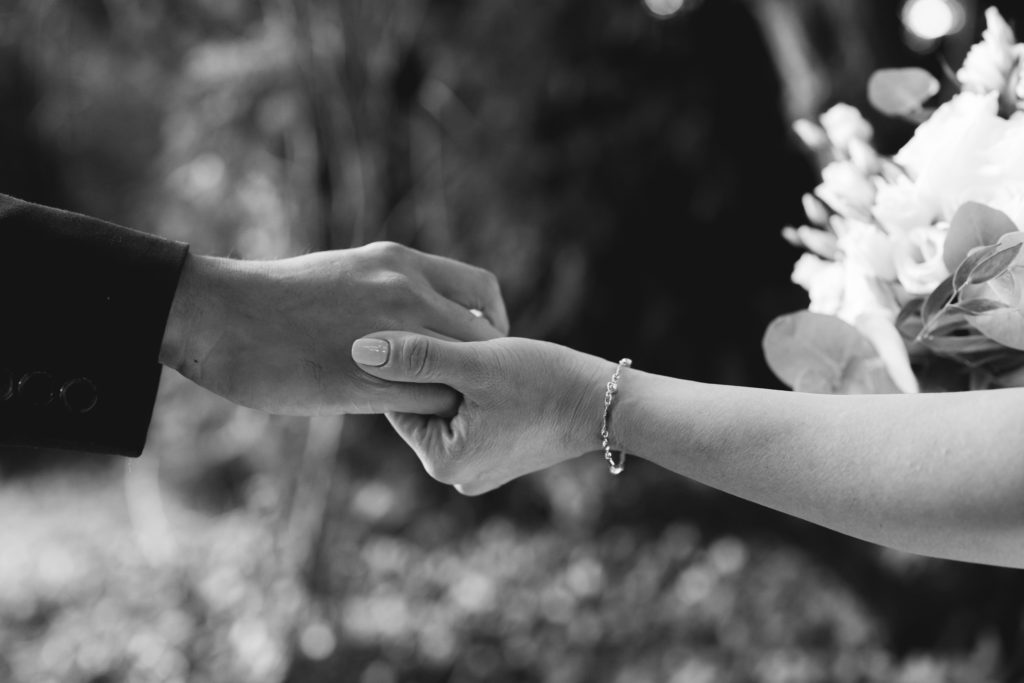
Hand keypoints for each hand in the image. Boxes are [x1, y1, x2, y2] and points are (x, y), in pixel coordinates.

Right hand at [160, 242, 507, 414]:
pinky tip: (417, 425)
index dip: (491, 323)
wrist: (219, 314)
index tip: (480, 345)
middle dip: (484, 367)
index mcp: (400, 263)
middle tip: (469, 390)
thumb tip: (412, 317)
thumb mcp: (345, 273)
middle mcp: (406, 291)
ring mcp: (390, 335)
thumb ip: (388, 291)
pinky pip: (429, 402)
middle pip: (483, 337)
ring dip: (459, 395)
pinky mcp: (366, 381)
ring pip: (462, 373)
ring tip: (447, 412)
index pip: (482, 290)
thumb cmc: (273, 299)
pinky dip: (433, 417)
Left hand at [350, 332, 615, 494]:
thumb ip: (419, 355)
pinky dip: (475, 391)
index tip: (417, 330)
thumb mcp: (477, 363)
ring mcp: (478, 468)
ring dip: (456, 377)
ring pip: (447, 407)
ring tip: (480, 353)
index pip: (400, 399)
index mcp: (443, 461)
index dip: (410, 360)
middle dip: (435, 371)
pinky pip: (470, 415)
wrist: (607, 404)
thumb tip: (359, 349)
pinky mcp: (498, 454)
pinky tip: (494, 369)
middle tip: (455, 338)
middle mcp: (456, 474)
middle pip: (423, 405)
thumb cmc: (546, 382)